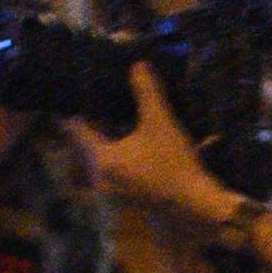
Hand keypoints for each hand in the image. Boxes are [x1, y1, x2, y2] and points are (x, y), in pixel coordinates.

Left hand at [85, 61, 224, 222]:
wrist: (198, 207)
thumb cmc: (175, 165)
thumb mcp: (161, 123)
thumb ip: (147, 92)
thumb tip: (138, 65)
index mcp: (100, 158)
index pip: (75, 128)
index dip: (74, 109)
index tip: (73, 92)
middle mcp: (100, 177)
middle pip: (89, 143)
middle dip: (95, 124)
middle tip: (100, 100)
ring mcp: (113, 191)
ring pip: (104, 158)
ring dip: (110, 142)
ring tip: (121, 120)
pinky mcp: (129, 199)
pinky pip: (117, 171)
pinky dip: (122, 157)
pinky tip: (138, 147)